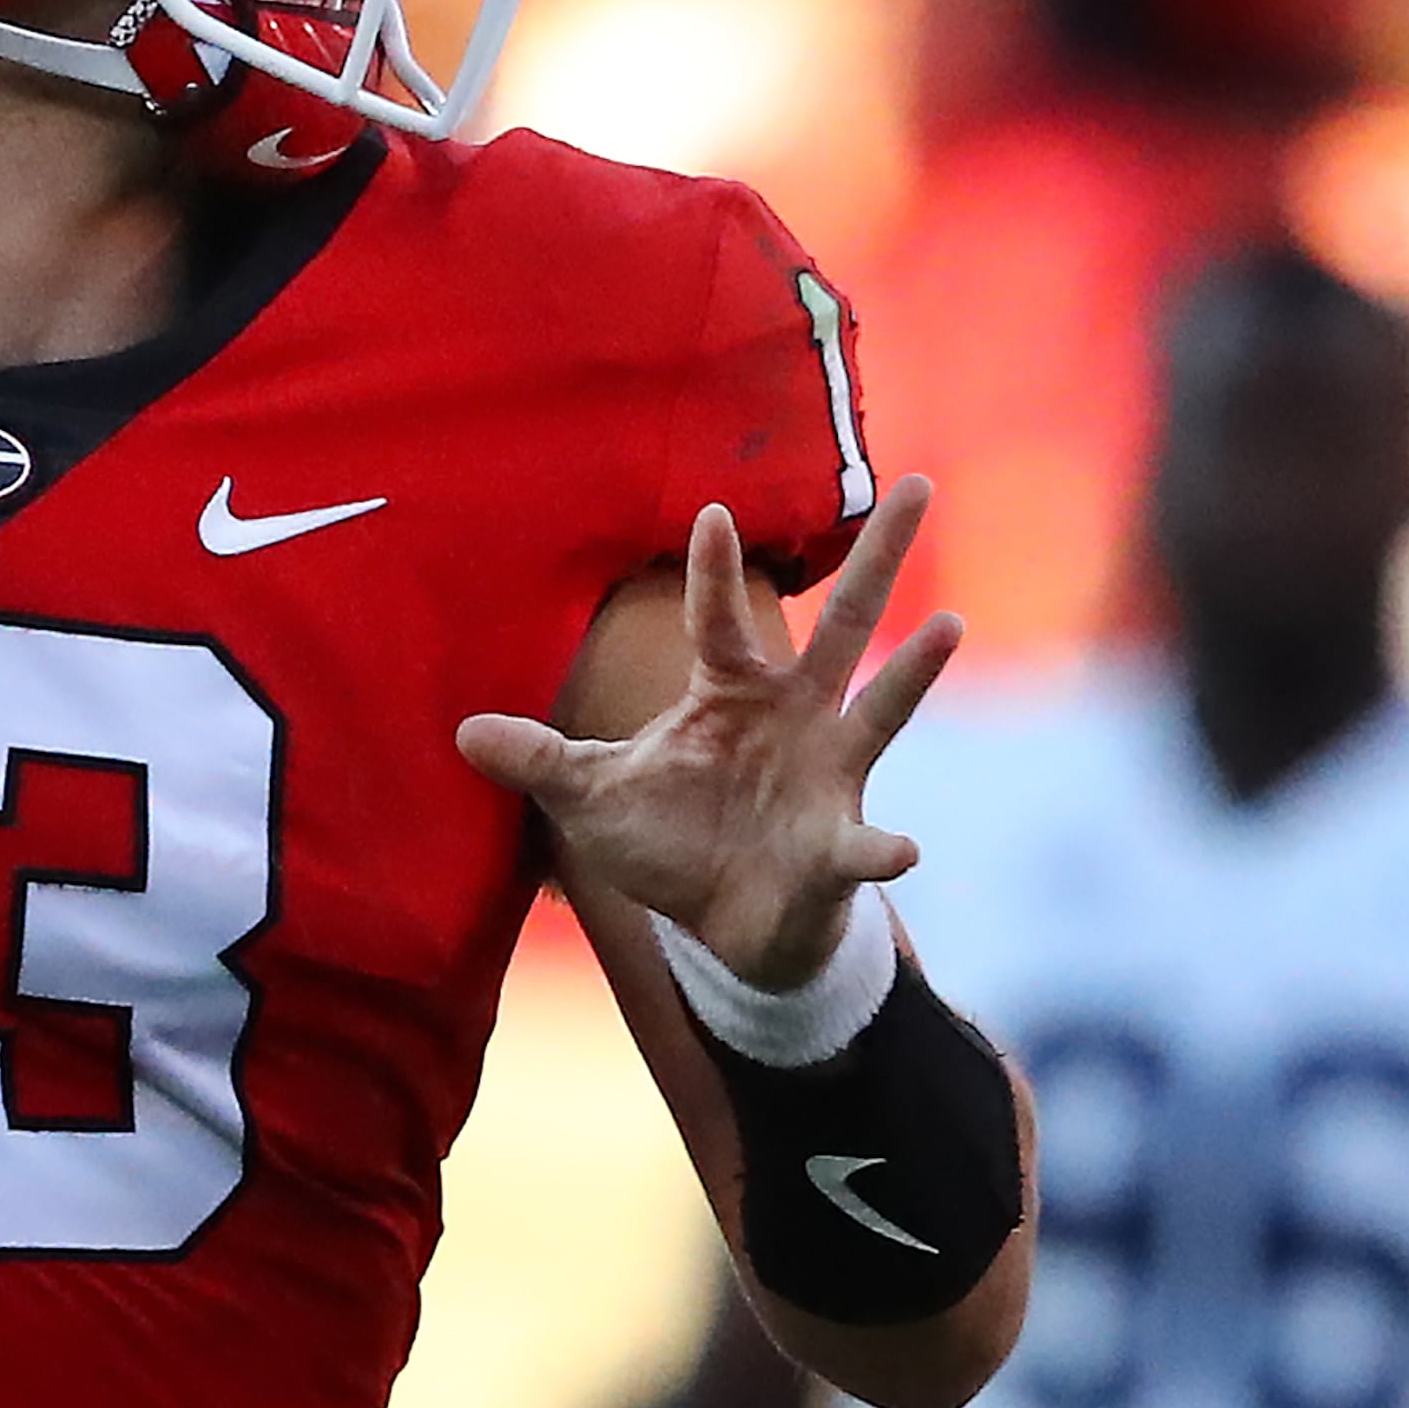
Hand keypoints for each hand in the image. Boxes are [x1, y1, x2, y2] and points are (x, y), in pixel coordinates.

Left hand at [455, 473, 959, 985]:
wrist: (725, 925)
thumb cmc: (670, 842)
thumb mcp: (590, 797)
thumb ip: (538, 761)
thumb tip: (460, 732)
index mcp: (731, 693)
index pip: (719, 620)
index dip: (714, 571)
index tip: (712, 513)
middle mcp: (796, 716)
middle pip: (846, 623)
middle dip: (881, 557)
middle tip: (918, 482)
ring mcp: (828, 775)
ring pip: (881, 709)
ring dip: (914, 672)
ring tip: (949, 624)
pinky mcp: (838, 845)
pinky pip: (863, 846)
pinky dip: (881, 849)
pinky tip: (900, 849)